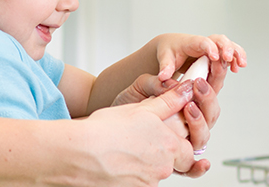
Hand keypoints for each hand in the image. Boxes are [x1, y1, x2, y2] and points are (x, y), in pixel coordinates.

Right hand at [84, 80, 203, 181]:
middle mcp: (163, 168)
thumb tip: (187, 91)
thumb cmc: (106, 130)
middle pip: (171, 165)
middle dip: (160, 155)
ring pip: (152, 174)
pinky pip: (137, 183)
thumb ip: (169, 102)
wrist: (79, 153)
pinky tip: (114, 162)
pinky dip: (129, 174)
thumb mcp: (142, 109)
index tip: (163, 137)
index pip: (188, 151)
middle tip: (139, 142)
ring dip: (143, 164)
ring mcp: (148, 183)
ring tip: (121, 149)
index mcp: (170, 145)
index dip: (176, 143)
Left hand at [154, 33, 246, 83]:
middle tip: (229, 59)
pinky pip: (229, 54)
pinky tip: (237, 68)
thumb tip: (163, 77)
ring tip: (240, 65)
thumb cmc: (169, 51)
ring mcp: (212, 48)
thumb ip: (165, 66)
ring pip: (228, 45)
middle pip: (219, 40)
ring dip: (236, 53)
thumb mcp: (164, 57)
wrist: (171, 47)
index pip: (202, 42)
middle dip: (227, 48)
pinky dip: (235, 59)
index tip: (214, 56)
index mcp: (190, 43)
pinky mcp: (216, 55)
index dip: (210, 48)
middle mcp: (204, 43)